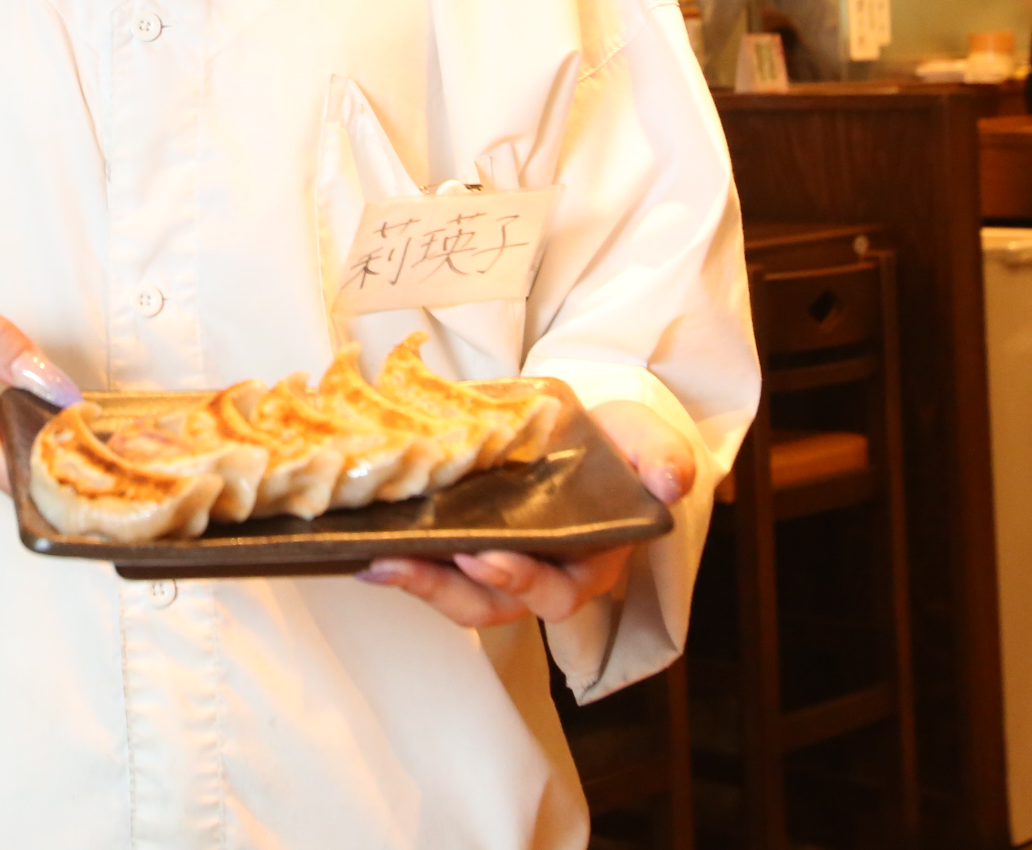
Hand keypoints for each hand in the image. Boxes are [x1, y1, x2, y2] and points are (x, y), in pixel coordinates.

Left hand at [359, 397, 698, 628]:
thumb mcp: (648, 440)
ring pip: (454, 593)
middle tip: (399, 563)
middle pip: (490, 605)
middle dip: (444, 591)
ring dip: (412, 579)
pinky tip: (360, 540)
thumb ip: (662, 457)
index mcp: (587, 562)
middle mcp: (539, 574)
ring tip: (372, 559)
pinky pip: (433, 561)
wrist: (589, 424)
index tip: (484, 557)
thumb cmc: (619, 441)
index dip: (519, 581)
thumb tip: (671, 481)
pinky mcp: (464, 540)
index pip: (555, 592)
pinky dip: (399, 554)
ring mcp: (497, 560)